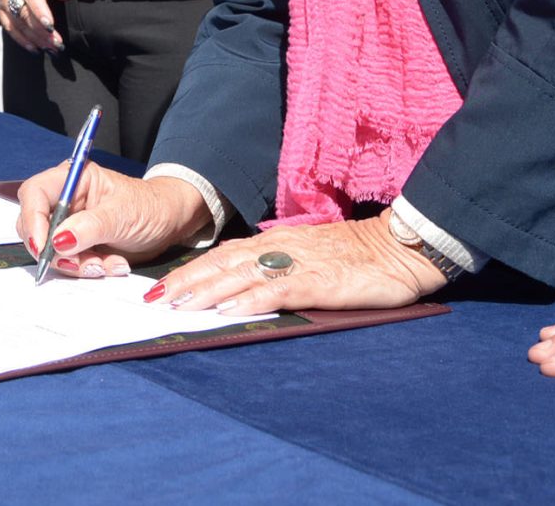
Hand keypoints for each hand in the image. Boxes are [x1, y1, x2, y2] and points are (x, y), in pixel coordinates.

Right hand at [0, 0, 70, 52]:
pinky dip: (21, 39)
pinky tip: (35, 48)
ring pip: (16, 24)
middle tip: (58, 44)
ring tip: (51, 49)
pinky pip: (8, 26)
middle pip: (24, 14)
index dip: (40, 13)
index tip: (51, 27)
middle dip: (41, 32)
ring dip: (34, 39)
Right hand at [15, 163, 210, 276]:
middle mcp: (65, 200)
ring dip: (76, 264)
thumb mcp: (123, 214)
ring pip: (50, 250)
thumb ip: (90, 226)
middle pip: (35, 225)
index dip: (33, 220)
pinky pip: (67, 263)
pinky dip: (87, 269)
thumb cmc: (149, 207)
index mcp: (73, 179)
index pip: (34, 194)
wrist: (168, 224)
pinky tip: (111, 264)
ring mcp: (69, 224)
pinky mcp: (77, 245)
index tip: (44, 246)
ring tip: (107, 262)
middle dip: (56, 250)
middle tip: (82, 262)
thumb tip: (58, 240)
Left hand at [145, 217, 446, 315]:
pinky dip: (250, 301)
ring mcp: (299, 263)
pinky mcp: (318, 281)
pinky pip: (277, 291)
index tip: (161, 286)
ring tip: (179, 306)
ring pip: (242, 276)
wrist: (400, 248)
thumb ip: (280, 266)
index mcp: (278, 241)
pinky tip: (230, 313)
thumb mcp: (311, 255)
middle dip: (186, 281)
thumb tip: (244, 287)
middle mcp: (281, 248)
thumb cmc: (357, 256)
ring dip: (207, 292)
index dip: (190, 270)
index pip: (223, 254)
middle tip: (154, 300)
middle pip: (223, 263)